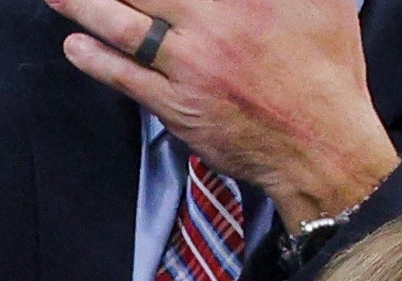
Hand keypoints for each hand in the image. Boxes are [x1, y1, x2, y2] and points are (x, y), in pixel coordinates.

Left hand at [46, 0, 398, 227]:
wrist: (318, 144)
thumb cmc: (327, 69)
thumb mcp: (321, 1)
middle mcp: (210, 24)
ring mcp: (188, 66)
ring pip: (124, 27)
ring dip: (85, 7)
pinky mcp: (175, 105)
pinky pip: (124, 78)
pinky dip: (94, 59)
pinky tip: (74, 44)